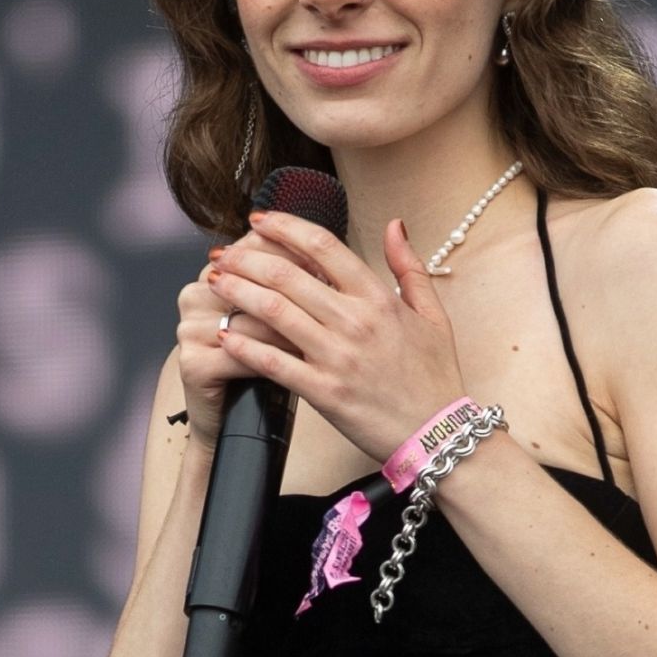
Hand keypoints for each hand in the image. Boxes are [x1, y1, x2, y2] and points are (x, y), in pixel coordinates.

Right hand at [176, 227, 323, 450]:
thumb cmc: (262, 365)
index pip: (255, 246)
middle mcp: (195, 295)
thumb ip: (288, 283)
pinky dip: (276, 355)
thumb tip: (327, 261)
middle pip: (252, 278)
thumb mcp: (274, 317)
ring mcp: (189, 329)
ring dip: (293, 324)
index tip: (331, 263)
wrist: (233, 425)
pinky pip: (242, 354)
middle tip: (338, 294)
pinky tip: (304, 359)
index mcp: (213, 274)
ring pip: (251, 317)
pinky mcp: (193, 364)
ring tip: (329, 329)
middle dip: (299, 284)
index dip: (295, 252)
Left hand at [204, 209, 469, 462]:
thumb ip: (409, 267)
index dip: (285, 226)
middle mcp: (355, 322)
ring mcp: (338, 358)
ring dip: (238, 292)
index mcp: (379, 299)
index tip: (259, 220)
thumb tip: (393, 224)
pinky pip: (274, 364)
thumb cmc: (435, 377)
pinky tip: (224, 333)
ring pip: (274, 312)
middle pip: (288, 275)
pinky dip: (244, 346)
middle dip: (247, 258)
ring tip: (215, 282)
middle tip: (223, 253)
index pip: (323, 246)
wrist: (441, 435)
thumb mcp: (434, 315)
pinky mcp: (325, 393)